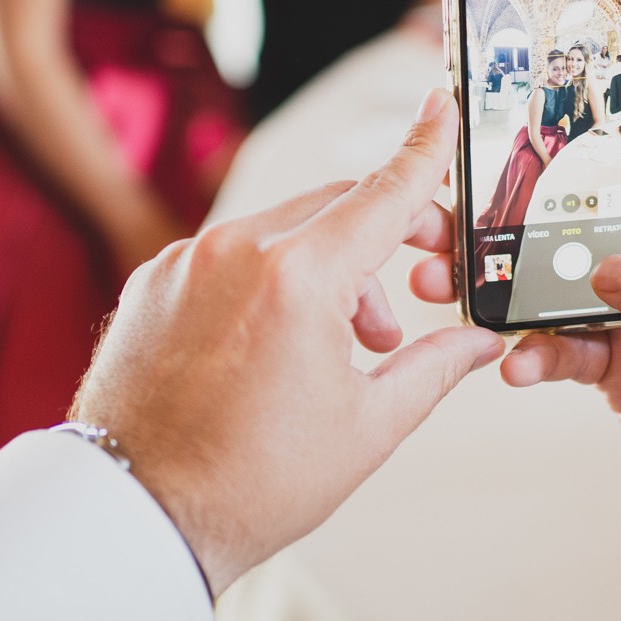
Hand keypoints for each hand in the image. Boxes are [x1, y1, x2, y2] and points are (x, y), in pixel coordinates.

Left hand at [73, 89, 502, 594]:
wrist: (139, 515)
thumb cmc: (252, 483)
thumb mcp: (368, 426)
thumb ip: (433, 367)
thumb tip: (482, 342)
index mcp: (299, 278)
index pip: (384, 193)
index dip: (424, 150)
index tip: (443, 104)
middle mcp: (236, 250)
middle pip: (335, 209)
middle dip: (381, 245)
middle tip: (404, 307)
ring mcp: (186, 261)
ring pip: (280, 233)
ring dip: (324, 272)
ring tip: (338, 350)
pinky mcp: (151, 282)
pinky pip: (227, 257)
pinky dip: (265, 284)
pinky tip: (271, 349)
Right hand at [413, 42, 620, 549]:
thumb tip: (607, 264)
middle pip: (595, 196)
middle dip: (528, 185)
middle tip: (462, 177)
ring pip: (558, 268)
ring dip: (502, 273)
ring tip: (448, 277)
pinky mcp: (619, 361)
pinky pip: (555, 339)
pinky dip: (528, 350)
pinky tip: (513, 365)